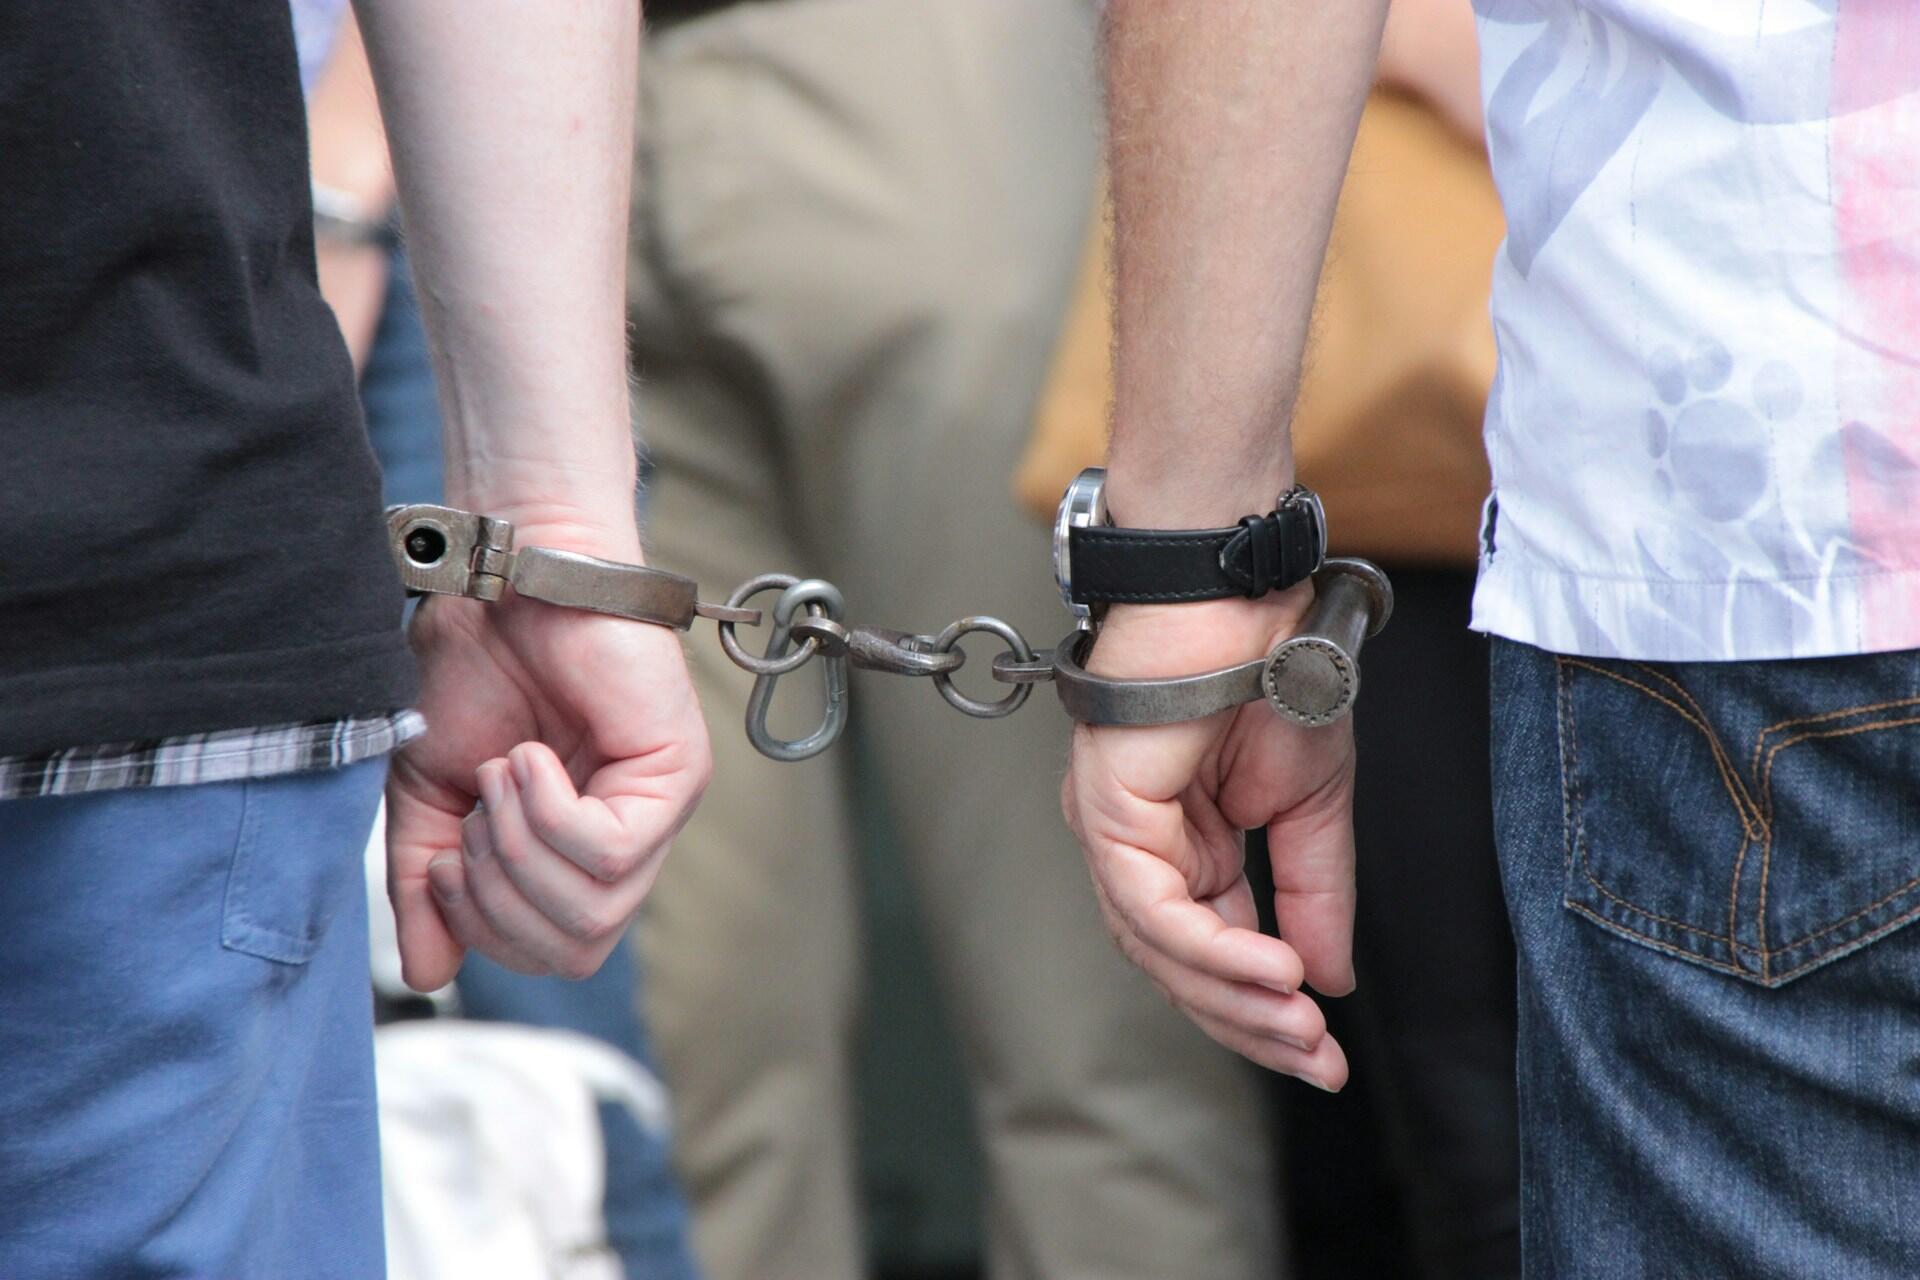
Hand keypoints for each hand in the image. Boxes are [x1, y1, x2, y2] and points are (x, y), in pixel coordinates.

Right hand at [385, 524, 711, 990]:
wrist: (500, 584)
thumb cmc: (473, 673)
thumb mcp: (430, 797)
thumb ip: (427, 887)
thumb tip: (429, 978)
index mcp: (581, 854)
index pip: (553, 956)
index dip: (484, 924)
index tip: (446, 854)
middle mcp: (632, 842)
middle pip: (576, 951)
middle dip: (498, 898)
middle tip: (477, 817)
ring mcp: (662, 810)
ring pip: (595, 912)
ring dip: (519, 849)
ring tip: (502, 774)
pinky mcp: (679, 774)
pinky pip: (610, 853)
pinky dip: (547, 812)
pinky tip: (529, 757)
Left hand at [1061, 589, 1356, 1089]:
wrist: (1245, 595)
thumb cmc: (1267, 670)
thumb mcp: (1312, 804)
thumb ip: (1313, 892)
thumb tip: (1327, 976)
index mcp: (1181, 844)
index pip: (1211, 948)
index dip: (1263, 1008)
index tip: (1324, 1055)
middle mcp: (1137, 846)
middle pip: (1179, 966)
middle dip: (1249, 1021)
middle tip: (1317, 1061)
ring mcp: (1113, 829)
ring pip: (1160, 948)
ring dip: (1235, 995)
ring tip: (1302, 1023)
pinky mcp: (1105, 810)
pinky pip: (1151, 906)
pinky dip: (1211, 945)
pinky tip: (1271, 969)